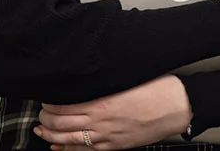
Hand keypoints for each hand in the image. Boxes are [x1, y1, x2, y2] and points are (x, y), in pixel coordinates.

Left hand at [35, 75, 190, 149]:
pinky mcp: (114, 146)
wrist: (178, 107)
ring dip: (50, 136)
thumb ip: (107, 81)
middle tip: (41, 114)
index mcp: (102, 102)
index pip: (64, 107)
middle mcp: (100, 122)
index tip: (46, 100)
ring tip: (41, 131)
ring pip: (68, 140)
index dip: (50, 105)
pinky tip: (59, 147)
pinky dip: (66, 150)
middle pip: (60, 125)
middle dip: (46, 120)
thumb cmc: (159, 89)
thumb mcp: (130, 77)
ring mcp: (106, 136)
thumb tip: (92, 75)